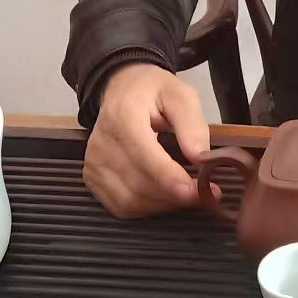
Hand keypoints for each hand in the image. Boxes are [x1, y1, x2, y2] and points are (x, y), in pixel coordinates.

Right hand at [83, 63, 214, 218]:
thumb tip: (200, 158)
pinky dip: (146, 208)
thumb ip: (191, 123)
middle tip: (205, 196)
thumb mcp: (179, 93)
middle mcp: (102, 143)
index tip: (197, 192)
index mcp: (123, 117)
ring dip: (163, 204)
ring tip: (188, 194)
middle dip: (174, 196)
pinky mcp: (92, 178)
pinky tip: (164, 196)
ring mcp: (94, 163)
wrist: (121, 89)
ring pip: (130, 201)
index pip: (145, 157)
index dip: (171, 180)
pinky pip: (120, 206)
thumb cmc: (152, 91)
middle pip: (138, 184)